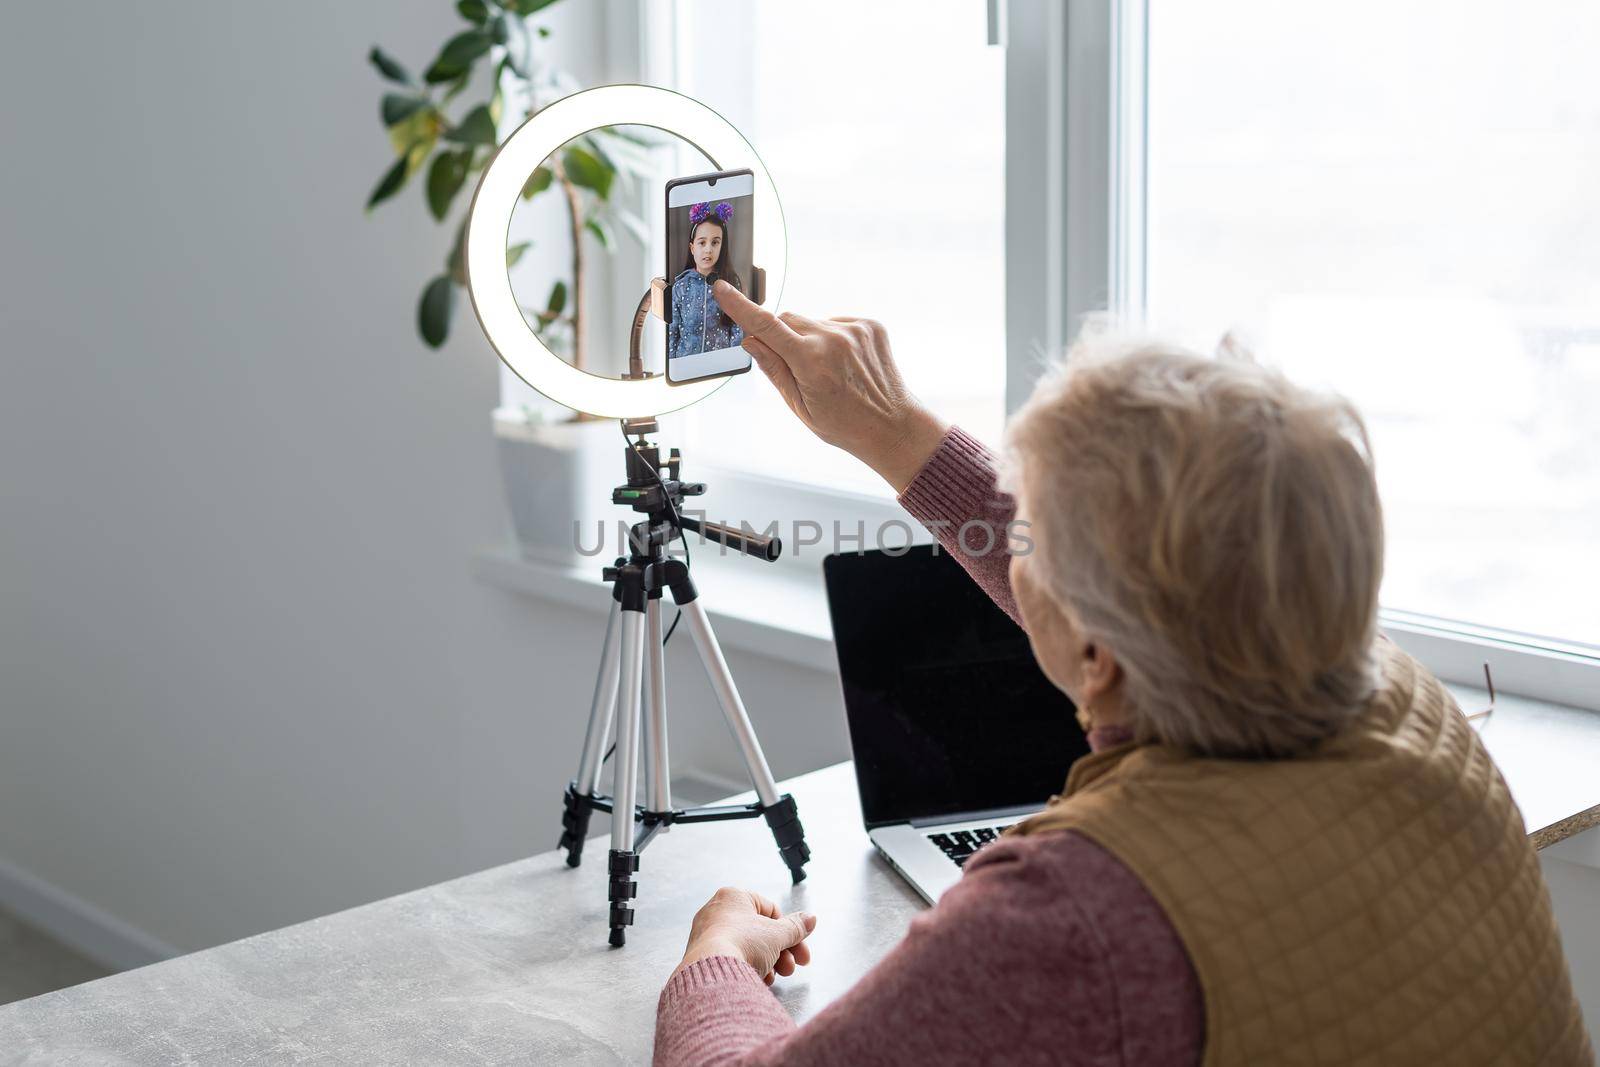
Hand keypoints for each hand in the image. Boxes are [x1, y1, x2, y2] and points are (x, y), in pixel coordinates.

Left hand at [672, 887, 817, 986]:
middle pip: (760, 932)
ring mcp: (707, 935)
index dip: (790, 932)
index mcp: (734, 896)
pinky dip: (747, 968)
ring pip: (747, 947)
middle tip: (792, 967)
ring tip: (775, 976)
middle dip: (781, 951)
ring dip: (767, 962)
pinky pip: (732, 959)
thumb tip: (810, 919)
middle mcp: (717, 911)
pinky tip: (758, 980)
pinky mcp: (702, 956)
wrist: (712, 972)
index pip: (771, 910)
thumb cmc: (742, 943)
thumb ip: (796, 927)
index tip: (801, 949)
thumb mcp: (777, 934)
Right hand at [714, 280, 948, 492]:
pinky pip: (836, 322)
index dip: (740, 307)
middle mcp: (833, 338)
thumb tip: (751, 341)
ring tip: (827, 371)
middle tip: (794, 367)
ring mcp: (854, 329)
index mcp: (810, 362)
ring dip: (809, 339)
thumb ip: (773, 369)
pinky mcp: (870, 324)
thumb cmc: (846, 425)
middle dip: (780, 336)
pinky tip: (844, 363)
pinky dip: (832, 337)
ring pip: (812, 321)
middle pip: (787, 319)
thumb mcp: (800, 407)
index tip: (722, 290)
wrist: (893, 426)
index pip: (765, 327)